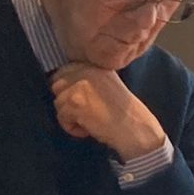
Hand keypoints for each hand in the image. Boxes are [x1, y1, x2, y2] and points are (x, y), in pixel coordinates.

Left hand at [51, 65, 165, 160]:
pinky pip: (61, 117)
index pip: (63, 71)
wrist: (136, 129)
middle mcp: (86, 70)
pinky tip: (90, 128)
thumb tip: (59, 84)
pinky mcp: (75, 102)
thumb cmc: (124, 114)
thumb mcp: (107, 85)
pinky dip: (73, 128)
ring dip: (70, 117)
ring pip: (58, 103)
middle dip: (67, 102)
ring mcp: (79, 85)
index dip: (68, 89)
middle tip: (86, 112)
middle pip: (56, 86)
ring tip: (91, 121)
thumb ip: (86, 79)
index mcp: (94, 65)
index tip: (81, 102)